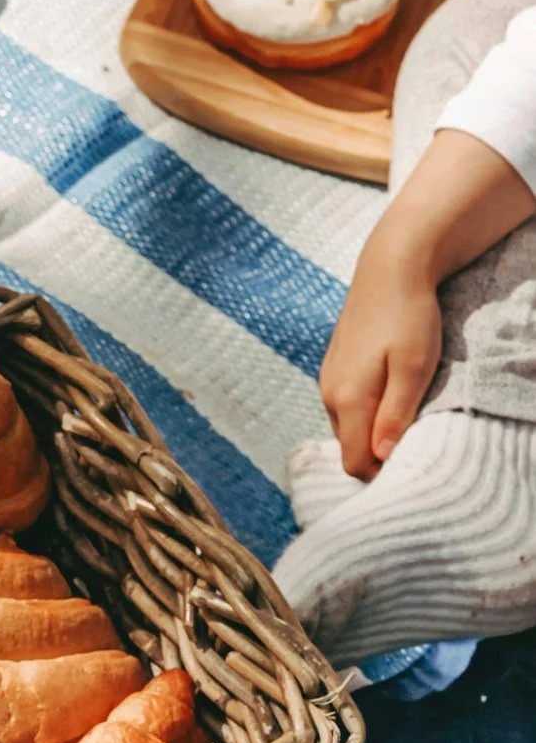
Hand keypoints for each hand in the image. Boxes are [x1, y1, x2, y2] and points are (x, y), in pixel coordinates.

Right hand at [321, 127, 534, 479]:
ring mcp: (328, 379)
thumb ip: (396, 415)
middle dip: (377, 456)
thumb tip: (382, 458)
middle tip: (415, 444)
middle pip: (349, 447)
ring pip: (347, 426)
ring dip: (372, 432)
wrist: (389, 266)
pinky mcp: (334, 367)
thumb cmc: (409, 316)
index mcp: (347, 400)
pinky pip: (346, 406)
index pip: (354, 462)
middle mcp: (328, 394)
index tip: (410, 466)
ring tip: (406, 417)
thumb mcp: (414, 368)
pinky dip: (366, 412)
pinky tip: (390, 393)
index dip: (380, 475)